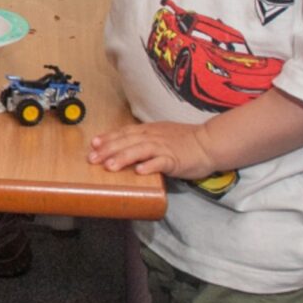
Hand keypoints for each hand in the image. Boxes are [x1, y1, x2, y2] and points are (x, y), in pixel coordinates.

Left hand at [88, 119, 219, 179]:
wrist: (210, 143)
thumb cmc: (186, 141)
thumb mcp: (161, 135)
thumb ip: (144, 140)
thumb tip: (125, 147)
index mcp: (149, 131)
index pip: (125, 133)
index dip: (108, 137)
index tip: (93, 144)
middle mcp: (154, 137)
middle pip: (127, 141)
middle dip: (108, 149)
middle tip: (92, 158)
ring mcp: (164, 147)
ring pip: (140, 150)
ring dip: (124, 157)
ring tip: (110, 166)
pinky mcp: (175, 159)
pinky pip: (161, 162)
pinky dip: (150, 166)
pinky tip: (139, 172)